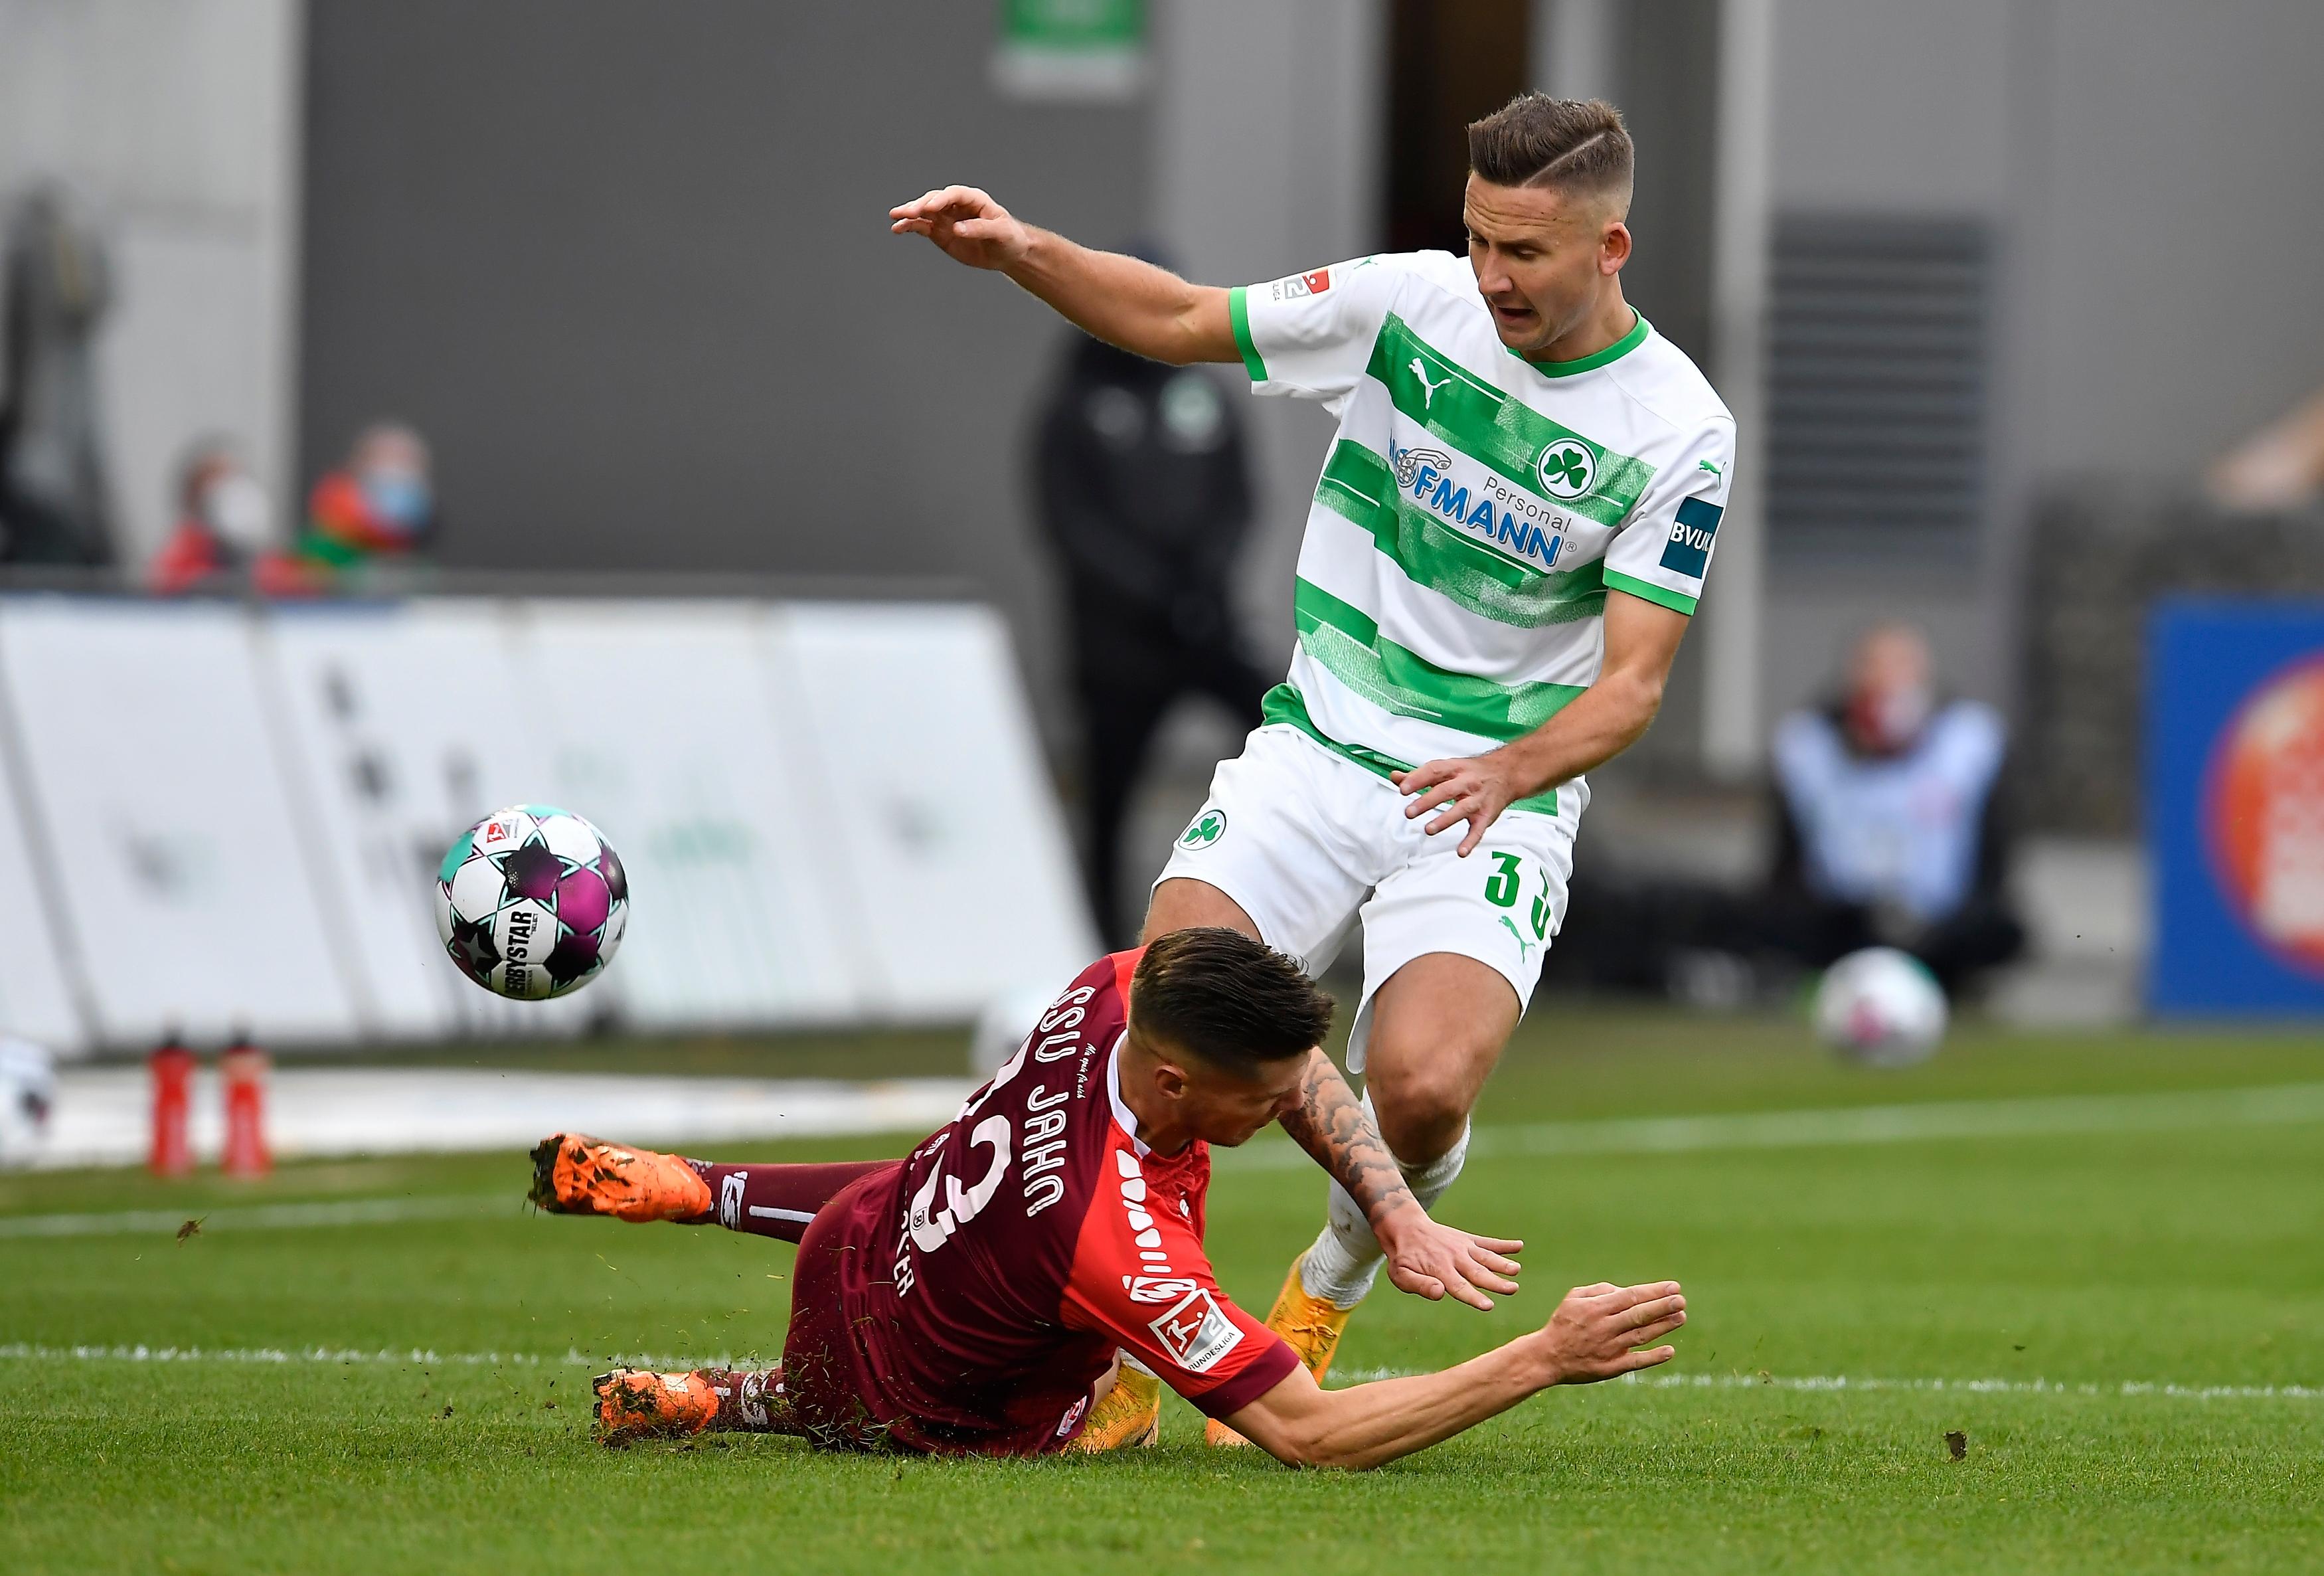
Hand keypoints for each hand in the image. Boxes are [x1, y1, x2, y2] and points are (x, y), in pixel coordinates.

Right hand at [888, 185, 1034, 270]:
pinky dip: (910, 227)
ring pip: (924, 212)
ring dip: (910, 214)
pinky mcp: (940, 232)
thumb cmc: (1008, 237)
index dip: (942, 199)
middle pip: (935, 201)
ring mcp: (946, 218)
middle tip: (908, 212)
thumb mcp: (1000, 232)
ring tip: (895, 217)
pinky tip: (898, 229)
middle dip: (921, 205)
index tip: (930, 208)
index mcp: (973, 199)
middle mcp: (956, 205)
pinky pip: (922, 227)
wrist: (1007, 252)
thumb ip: (980, 229)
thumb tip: (957, 229)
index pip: (954, 194)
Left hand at [1375, 1200, 1522, 1310]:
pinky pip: (1487, 1242)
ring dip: (1502, 1263)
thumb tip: (1440, 1293)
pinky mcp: (1468, 1240)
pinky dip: (1503, 1244)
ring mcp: (1463, 1247)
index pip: (1459, 1287)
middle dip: (1496, 1282)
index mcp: (1439, 1270)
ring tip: (1516, 1269)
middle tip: (1512, 1289)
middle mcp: (1455, 1258)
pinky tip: (1518, 1245)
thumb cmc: (1404, 1258)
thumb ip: (1419, 1285)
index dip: (1474, 1297)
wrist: (1405, 1227)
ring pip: (1486, 1257)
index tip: (1489, 1305)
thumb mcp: (1401, 1275)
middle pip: (1478, 1273)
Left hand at [1391, 748, 1525, 856]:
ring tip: (1429, 830)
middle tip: (1409, 812)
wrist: (1506, 773)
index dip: (1418, 779)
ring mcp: (1478, 799)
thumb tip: (1396, 778)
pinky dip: (1471, 841)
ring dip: (1445, 820)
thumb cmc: (1471, 772)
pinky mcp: (1486, 816)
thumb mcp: (1447, 768)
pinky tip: (1461, 851)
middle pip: (1446, 791)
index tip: (1403, 788)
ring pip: (1462, 809)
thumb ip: (1419, 775)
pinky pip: (1479, 829)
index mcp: (1454, 768)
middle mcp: (1467, 782)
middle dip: (1427, 801)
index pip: (1434, 770)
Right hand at [1536, 1280, 1685, 1384]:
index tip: (1673, 1286)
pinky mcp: (1611, 1367)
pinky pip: (1636, 1361)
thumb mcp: (1574, 1298)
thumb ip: (1600, 1290)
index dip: (1654, 1291)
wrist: (1547, 1357)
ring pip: (1641, 1335)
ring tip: (1681, 1317)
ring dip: (1663, 1327)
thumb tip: (1625, 1290)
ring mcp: (1609, 1348)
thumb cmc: (1563, 1323)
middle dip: (1663, 1306)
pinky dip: (1653, 1357)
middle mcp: (1604, 1327)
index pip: (1631, 1296)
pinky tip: (1670, 1350)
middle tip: (1681, 1300)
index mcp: (1596, 1308)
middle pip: (1639, 1314)